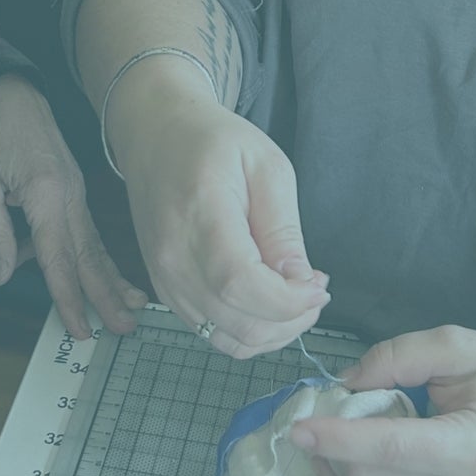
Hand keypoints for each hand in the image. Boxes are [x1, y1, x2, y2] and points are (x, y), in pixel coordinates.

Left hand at [0, 74, 142, 338]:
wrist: (9, 85)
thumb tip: (2, 275)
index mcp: (45, 193)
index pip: (58, 258)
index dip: (68, 298)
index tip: (81, 329)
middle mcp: (68, 194)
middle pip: (89, 255)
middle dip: (107, 294)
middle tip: (125, 328)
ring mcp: (74, 189)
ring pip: (93, 243)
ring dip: (111, 278)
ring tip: (132, 307)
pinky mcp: (71, 185)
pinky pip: (84, 228)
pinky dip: (95, 254)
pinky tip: (102, 276)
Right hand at [100, 61, 326, 357]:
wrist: (156, 136)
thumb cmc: (212, 143)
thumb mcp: (266, 167)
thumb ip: (283, 229)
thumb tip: (300, 283)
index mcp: (199, 216)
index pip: (241, 285)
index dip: (288, 301)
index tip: (319, 286)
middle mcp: (174, 258)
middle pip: (238, 323)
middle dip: (291, 320)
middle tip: (315, 290)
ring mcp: (166, 280)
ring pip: (228, 339)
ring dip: (273, 332)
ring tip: (295, 296)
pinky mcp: (167, 291)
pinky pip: (213, 334)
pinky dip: (249, 331)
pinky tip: (267, 301)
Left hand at [291, 327, 475, 475]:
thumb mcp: (464, 346)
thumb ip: (402, 355)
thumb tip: (347, 381)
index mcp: (468, 449)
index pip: (387, 451)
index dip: (336, 440)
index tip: (298, 426)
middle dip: (329, 455)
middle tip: (317, 418)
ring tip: (321, 445)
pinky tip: (341, 469)